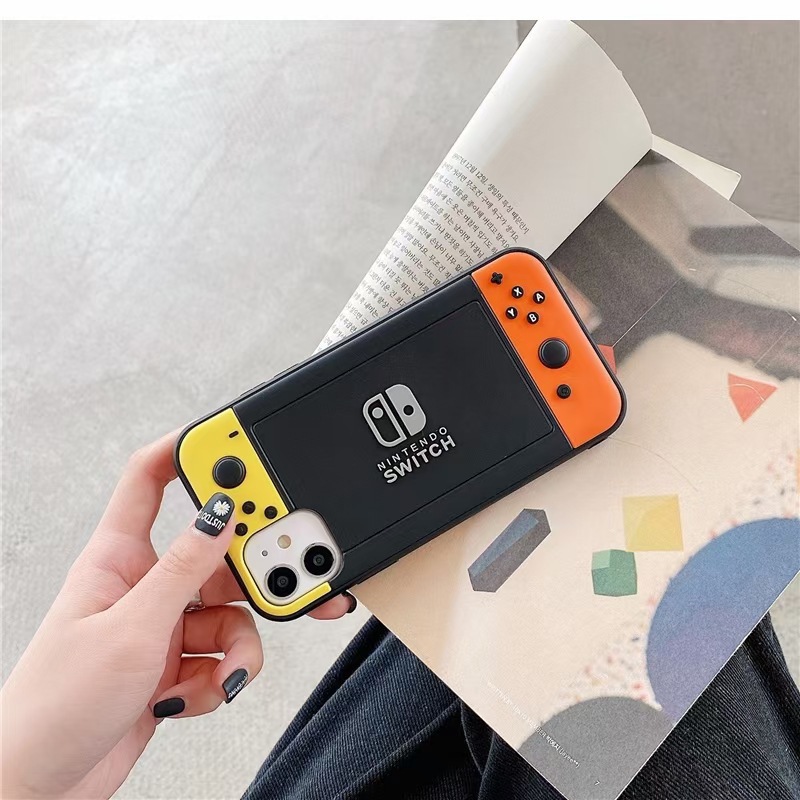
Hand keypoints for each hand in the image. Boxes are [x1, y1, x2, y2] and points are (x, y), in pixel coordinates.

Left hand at [0, 431, 352, 798]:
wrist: (43, 787)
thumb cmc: (55, 705)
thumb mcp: (130, 629)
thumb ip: (183, 570)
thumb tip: (221, 514)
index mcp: (120, 556)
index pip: (152, 480)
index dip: (190, 449)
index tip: (237, 440)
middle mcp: (147, 584)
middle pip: (217, 552)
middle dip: (253, 569)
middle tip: (284, 574)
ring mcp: (165, 624)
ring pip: (232, 611)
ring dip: (240, 645)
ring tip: (228, 672)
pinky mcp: (179, 662)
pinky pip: (226, 653)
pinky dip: (222, 677)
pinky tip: (197, 694)